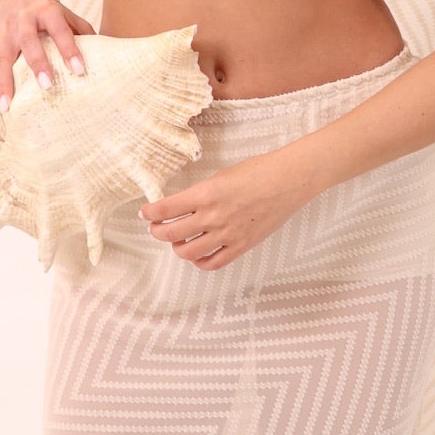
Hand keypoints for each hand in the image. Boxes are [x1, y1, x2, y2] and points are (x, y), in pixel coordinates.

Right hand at [0, 0, 96, 108]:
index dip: (69, 49)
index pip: (60, 29)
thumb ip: (83, 33)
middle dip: (37, 64)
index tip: (80, 70)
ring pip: (2, 58)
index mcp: (46, 10)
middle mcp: (23, 19)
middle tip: (48, 86)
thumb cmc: (48, 10)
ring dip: (4, 84)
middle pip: (29, 42)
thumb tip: (104, 60)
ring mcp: (5, 31)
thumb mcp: (67, 14)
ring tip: (7, 108)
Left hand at [138, 147, 319, 269]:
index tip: (145, 213)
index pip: (165, 209)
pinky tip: (198, 254)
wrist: (289, 180)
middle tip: (156, 227)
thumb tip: (185, 205)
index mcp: (205, 194)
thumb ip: (202, 193)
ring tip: (179, 240)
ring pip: (187, 252)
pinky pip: (213, 263)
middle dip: (157, 232)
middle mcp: (212, 217)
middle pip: (170, 233)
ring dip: (177, 247)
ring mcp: (227, 234)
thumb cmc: (258, 171)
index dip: (150, 212)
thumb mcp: (222, 175)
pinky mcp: (241, 245)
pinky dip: (200, 261)